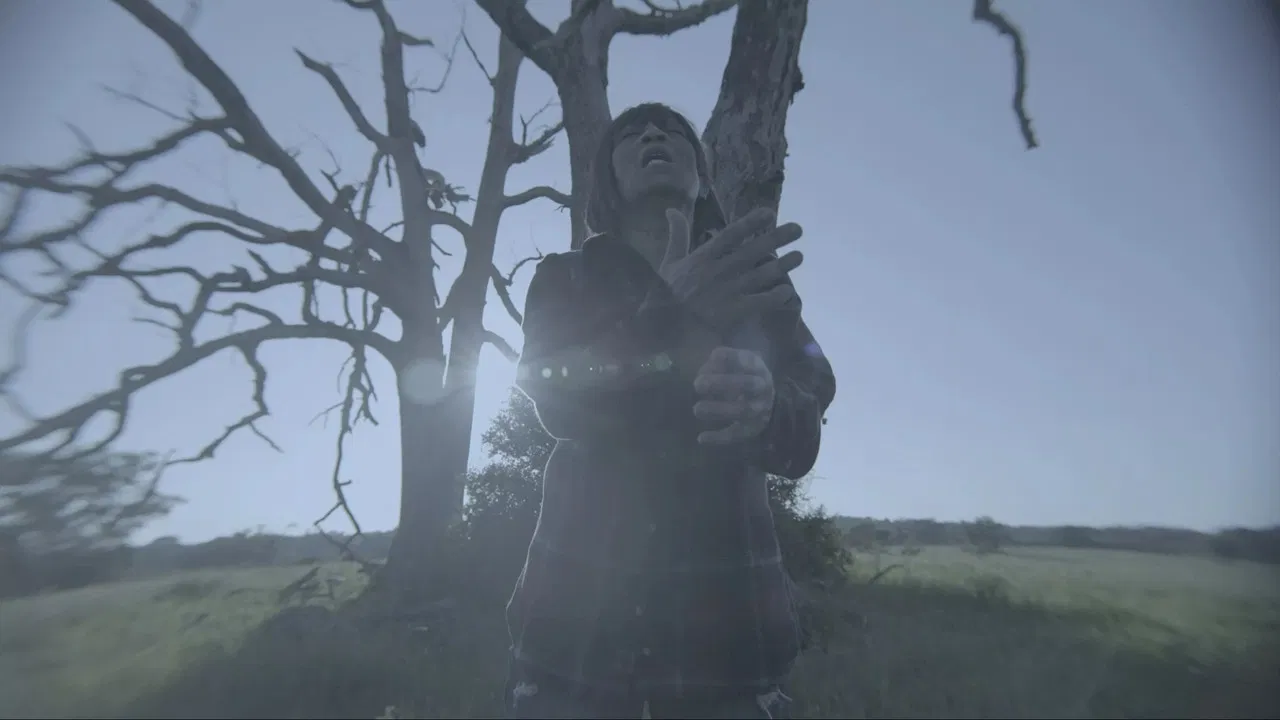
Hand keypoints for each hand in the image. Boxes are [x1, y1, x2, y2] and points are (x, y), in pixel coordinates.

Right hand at [660, 208, 803, 331]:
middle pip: (752, 251)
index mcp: (702, 257)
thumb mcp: (668, 261)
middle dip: (776, 238)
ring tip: (800, 256)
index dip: (750, 223)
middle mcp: (718, 270)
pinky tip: (787, 291)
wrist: (660, 327)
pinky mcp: (731, 312)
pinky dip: (773, 297)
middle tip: (798, 229)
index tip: (769, 213)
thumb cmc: (664, 294)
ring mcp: (726, 291)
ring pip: (760, 275)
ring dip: (782, 265)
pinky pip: (757, 302)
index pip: (730, 235)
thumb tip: (672, 209)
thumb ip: (677, 236)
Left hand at [692, 347, 774, 444]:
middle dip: (723, 383)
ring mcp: (759, 410)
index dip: (732, 358)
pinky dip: (719, 438)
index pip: (748, 360)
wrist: (769, 403)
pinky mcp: (752, 429)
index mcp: (758, 368)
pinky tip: (701, 438)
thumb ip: (722, 363)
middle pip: (748, 385)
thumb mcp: (739, 363)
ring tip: (697, 409)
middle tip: (697, 384)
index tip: (713, 356)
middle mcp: (762, 388)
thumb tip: (704, 371)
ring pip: (743, 411)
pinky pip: (736, 435)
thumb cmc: (744, 377)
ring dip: (718, 410)